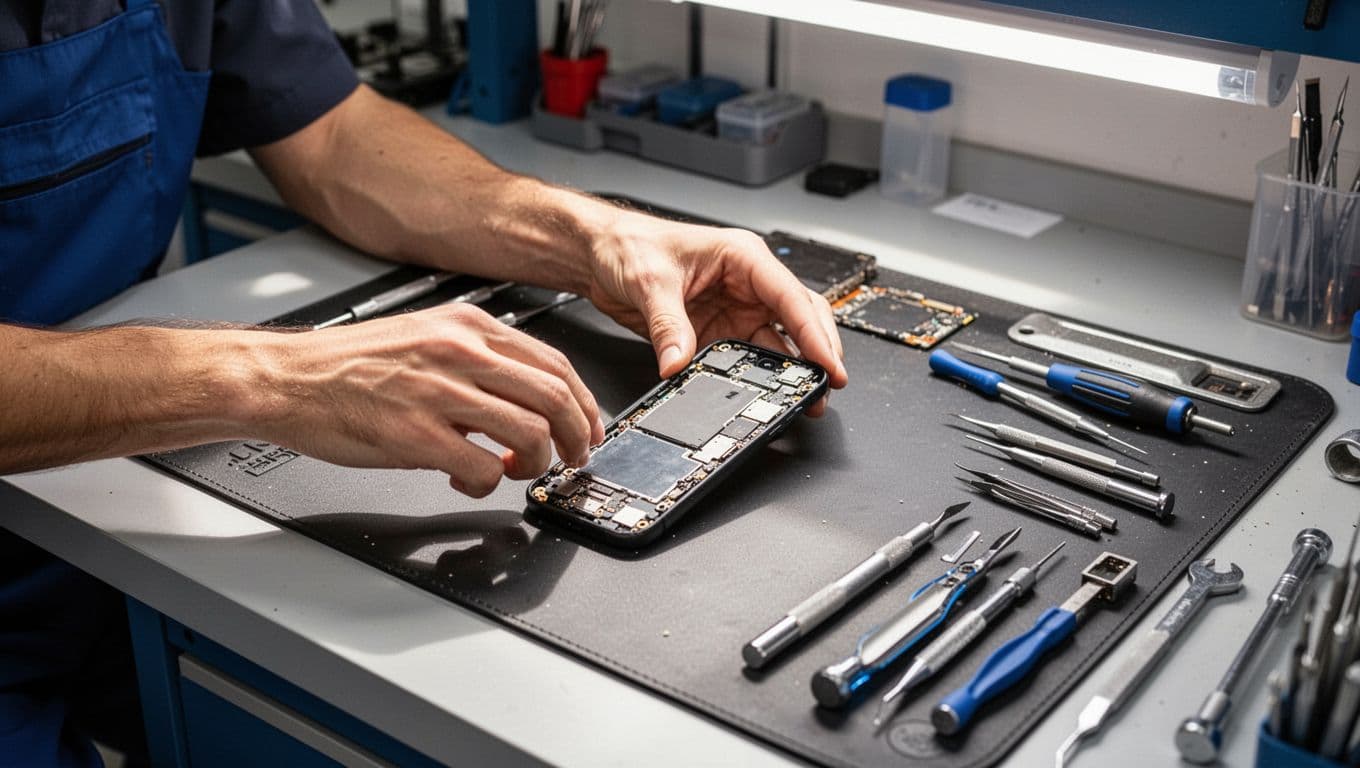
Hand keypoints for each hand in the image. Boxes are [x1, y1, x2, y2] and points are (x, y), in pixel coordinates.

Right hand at [252, 303, 604, 496]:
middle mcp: (459, 352)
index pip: (554, 364)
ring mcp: (438, 393)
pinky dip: (486, 484)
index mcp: (467, 327)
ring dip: (534, 463)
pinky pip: (482, 469)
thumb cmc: (349, 366)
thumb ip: (477, 359)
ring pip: (529, 433)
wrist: (288, 379)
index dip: (584, 404)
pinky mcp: (415, 435)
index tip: (588, 428)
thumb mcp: (425, 337)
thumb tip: (523, 397)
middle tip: (569, 458)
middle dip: (575, 438)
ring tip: (513, 470)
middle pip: (555, 398)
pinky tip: (465, 477)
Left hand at [586, 209, 847, 413]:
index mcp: (742, 257)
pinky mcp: (720, 329)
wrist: (601, 253)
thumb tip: (678, 363)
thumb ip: (668, 326)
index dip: (814, 334)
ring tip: (807, 398)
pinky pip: (748, 356)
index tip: (829, 363)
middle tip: (830, 386)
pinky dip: (761, 375)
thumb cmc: (630, 246)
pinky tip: (769, 393)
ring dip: (794, 369)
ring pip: (780, 340)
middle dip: (819, 352)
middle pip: (799, 318)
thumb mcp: (650, 283)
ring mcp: (736, 307)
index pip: (790, 297)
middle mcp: (747, 282)